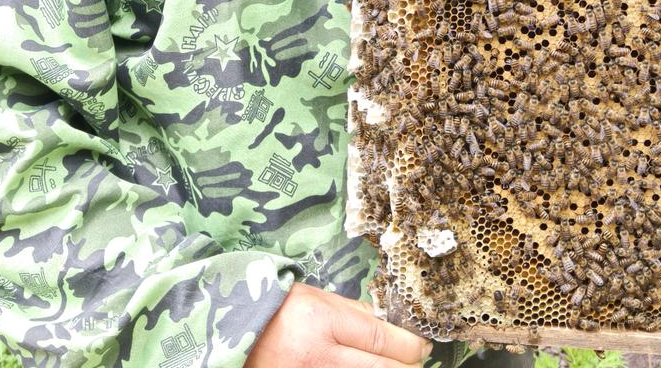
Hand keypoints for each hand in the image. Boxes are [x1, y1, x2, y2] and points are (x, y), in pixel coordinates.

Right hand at [246, 283, 432, 366]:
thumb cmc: (277, 313)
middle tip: (417, 361)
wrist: (238, 338)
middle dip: (407, 367)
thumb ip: (354, 312)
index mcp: (320, 320)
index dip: (410, 345)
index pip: (380, 338)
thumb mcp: (316, 300)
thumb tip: (392, 324)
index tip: (422, 345)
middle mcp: (318, 357)